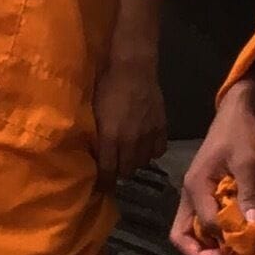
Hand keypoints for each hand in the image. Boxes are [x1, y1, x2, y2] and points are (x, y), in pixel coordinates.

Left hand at [94, 48, 166, 185]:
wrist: (132, 67)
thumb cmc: (106, 85)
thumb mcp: (93, 111)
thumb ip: (95, 134)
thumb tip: (93, 152)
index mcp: (110, 138)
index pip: (107, 171)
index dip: (103, 182)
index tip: (100, 187)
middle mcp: (130, 142)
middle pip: (126, 171)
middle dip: (118, 173)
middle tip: (112, 168)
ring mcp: (148, 135)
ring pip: (142, 163)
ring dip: (134, 163)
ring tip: (128, 157)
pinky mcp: (162, 127)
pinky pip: (159, 151)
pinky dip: (151, 152)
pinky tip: (145, 147)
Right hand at [172, 82, 254, 254]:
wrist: (242, 108)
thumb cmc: (242, 131)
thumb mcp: (248, 160)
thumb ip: (249, 193)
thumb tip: (254, 226)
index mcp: (195, 186)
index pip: (207, 225)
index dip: (229, 238)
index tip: (254, 239)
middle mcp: (191, 194)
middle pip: (184, 236)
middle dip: (206, 254)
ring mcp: (198, 194)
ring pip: (194, 232)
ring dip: (213, 245)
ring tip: (239, 248)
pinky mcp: (208, 192)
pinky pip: (207, 221)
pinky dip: (220, 233)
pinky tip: (241, 231)